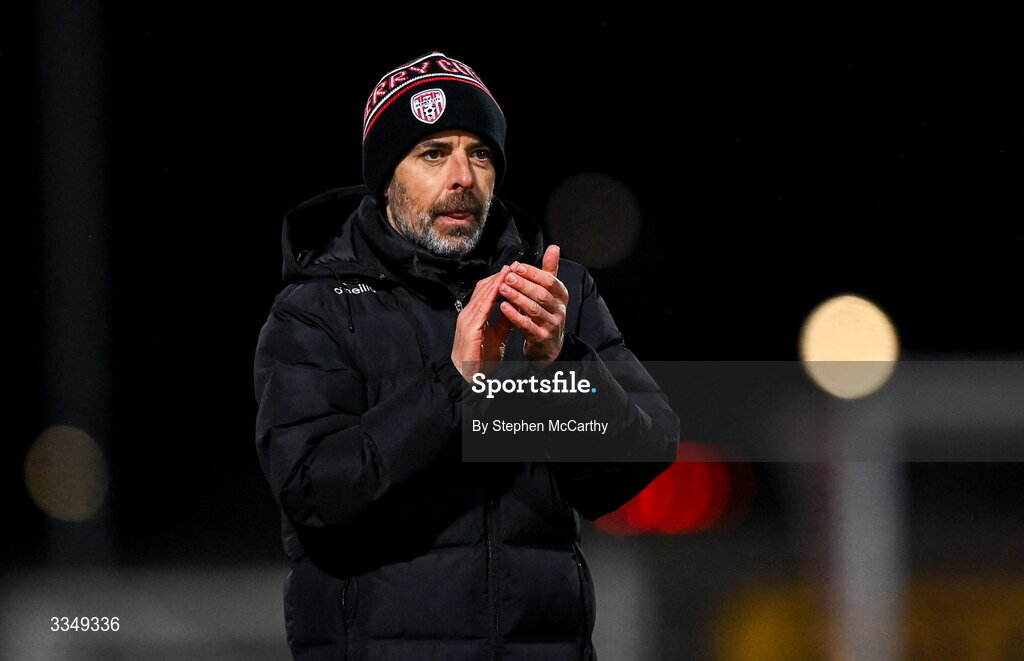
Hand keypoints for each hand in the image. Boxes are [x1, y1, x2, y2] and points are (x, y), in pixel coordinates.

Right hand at [451, 266, 513, 380]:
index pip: (485, 291)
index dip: (498, 279)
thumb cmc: (481, 359)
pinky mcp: (470, 327)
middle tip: (513, 265)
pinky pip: (482, 308)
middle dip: (498, 275)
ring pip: (482, 294)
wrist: (470, 376)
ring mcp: (467, 319)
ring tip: (510, 271)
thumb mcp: (498, 336)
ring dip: (496, 281)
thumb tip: (514, 308)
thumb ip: (504, 321)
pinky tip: (501, 288)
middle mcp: (468, 314)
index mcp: (473, 315)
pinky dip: (492, 296)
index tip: (511, 270)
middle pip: (483, 288)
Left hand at [499, 245, 567, 371]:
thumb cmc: (546, 314)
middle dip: (523, 284)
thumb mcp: (550, 293)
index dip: (533, 272)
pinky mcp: (541, 338)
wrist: (548, 346)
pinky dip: (514, 316)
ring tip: (502, 289)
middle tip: (507, 276)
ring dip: (517, 298)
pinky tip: (503, 307)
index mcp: (561, 296)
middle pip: (541, 294)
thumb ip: (550, 271)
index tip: (516, 266)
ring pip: (534, 309)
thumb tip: (554, 247)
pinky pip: (527, 325)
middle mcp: (559, 310)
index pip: (549, 280)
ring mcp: (551, 325)